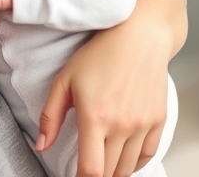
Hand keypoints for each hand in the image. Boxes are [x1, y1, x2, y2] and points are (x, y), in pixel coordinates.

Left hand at [38, 23, 171, 176]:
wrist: (141, 35)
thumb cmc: (102, 53)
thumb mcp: (66, 79)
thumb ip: (50, 115)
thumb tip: (41, 146)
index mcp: (95, 116)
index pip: (91, 170)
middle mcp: (122, 124)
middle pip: (109, 173)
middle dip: (95, 176)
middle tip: (87, 168)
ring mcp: (142, 123)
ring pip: (127, 168)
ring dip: (114, 172)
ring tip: (103, 165)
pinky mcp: (158, 119)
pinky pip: (147, 155)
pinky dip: (134, 163)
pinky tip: (123, 160)